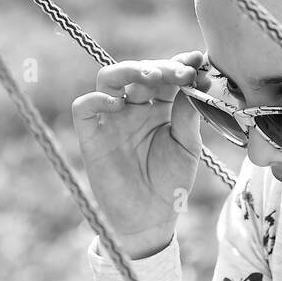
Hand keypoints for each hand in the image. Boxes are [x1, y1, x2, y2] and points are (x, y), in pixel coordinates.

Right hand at [71, 51, 211, 258]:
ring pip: (108, 78)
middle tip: (181, 72)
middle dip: (161, 67)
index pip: (166, 76)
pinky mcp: (91, 136)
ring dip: (128, 70)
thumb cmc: (171, 182)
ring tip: (151, 75)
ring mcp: (111, 119)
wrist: (150, 219)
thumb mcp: (187, 146)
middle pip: (140, 72)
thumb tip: (193, 82)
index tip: (198, 61)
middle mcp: (133, 107)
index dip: (180, 64)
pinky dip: (95, 99)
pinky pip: (83, 108)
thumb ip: (186, 115)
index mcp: (160, 107)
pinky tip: (117, 103)